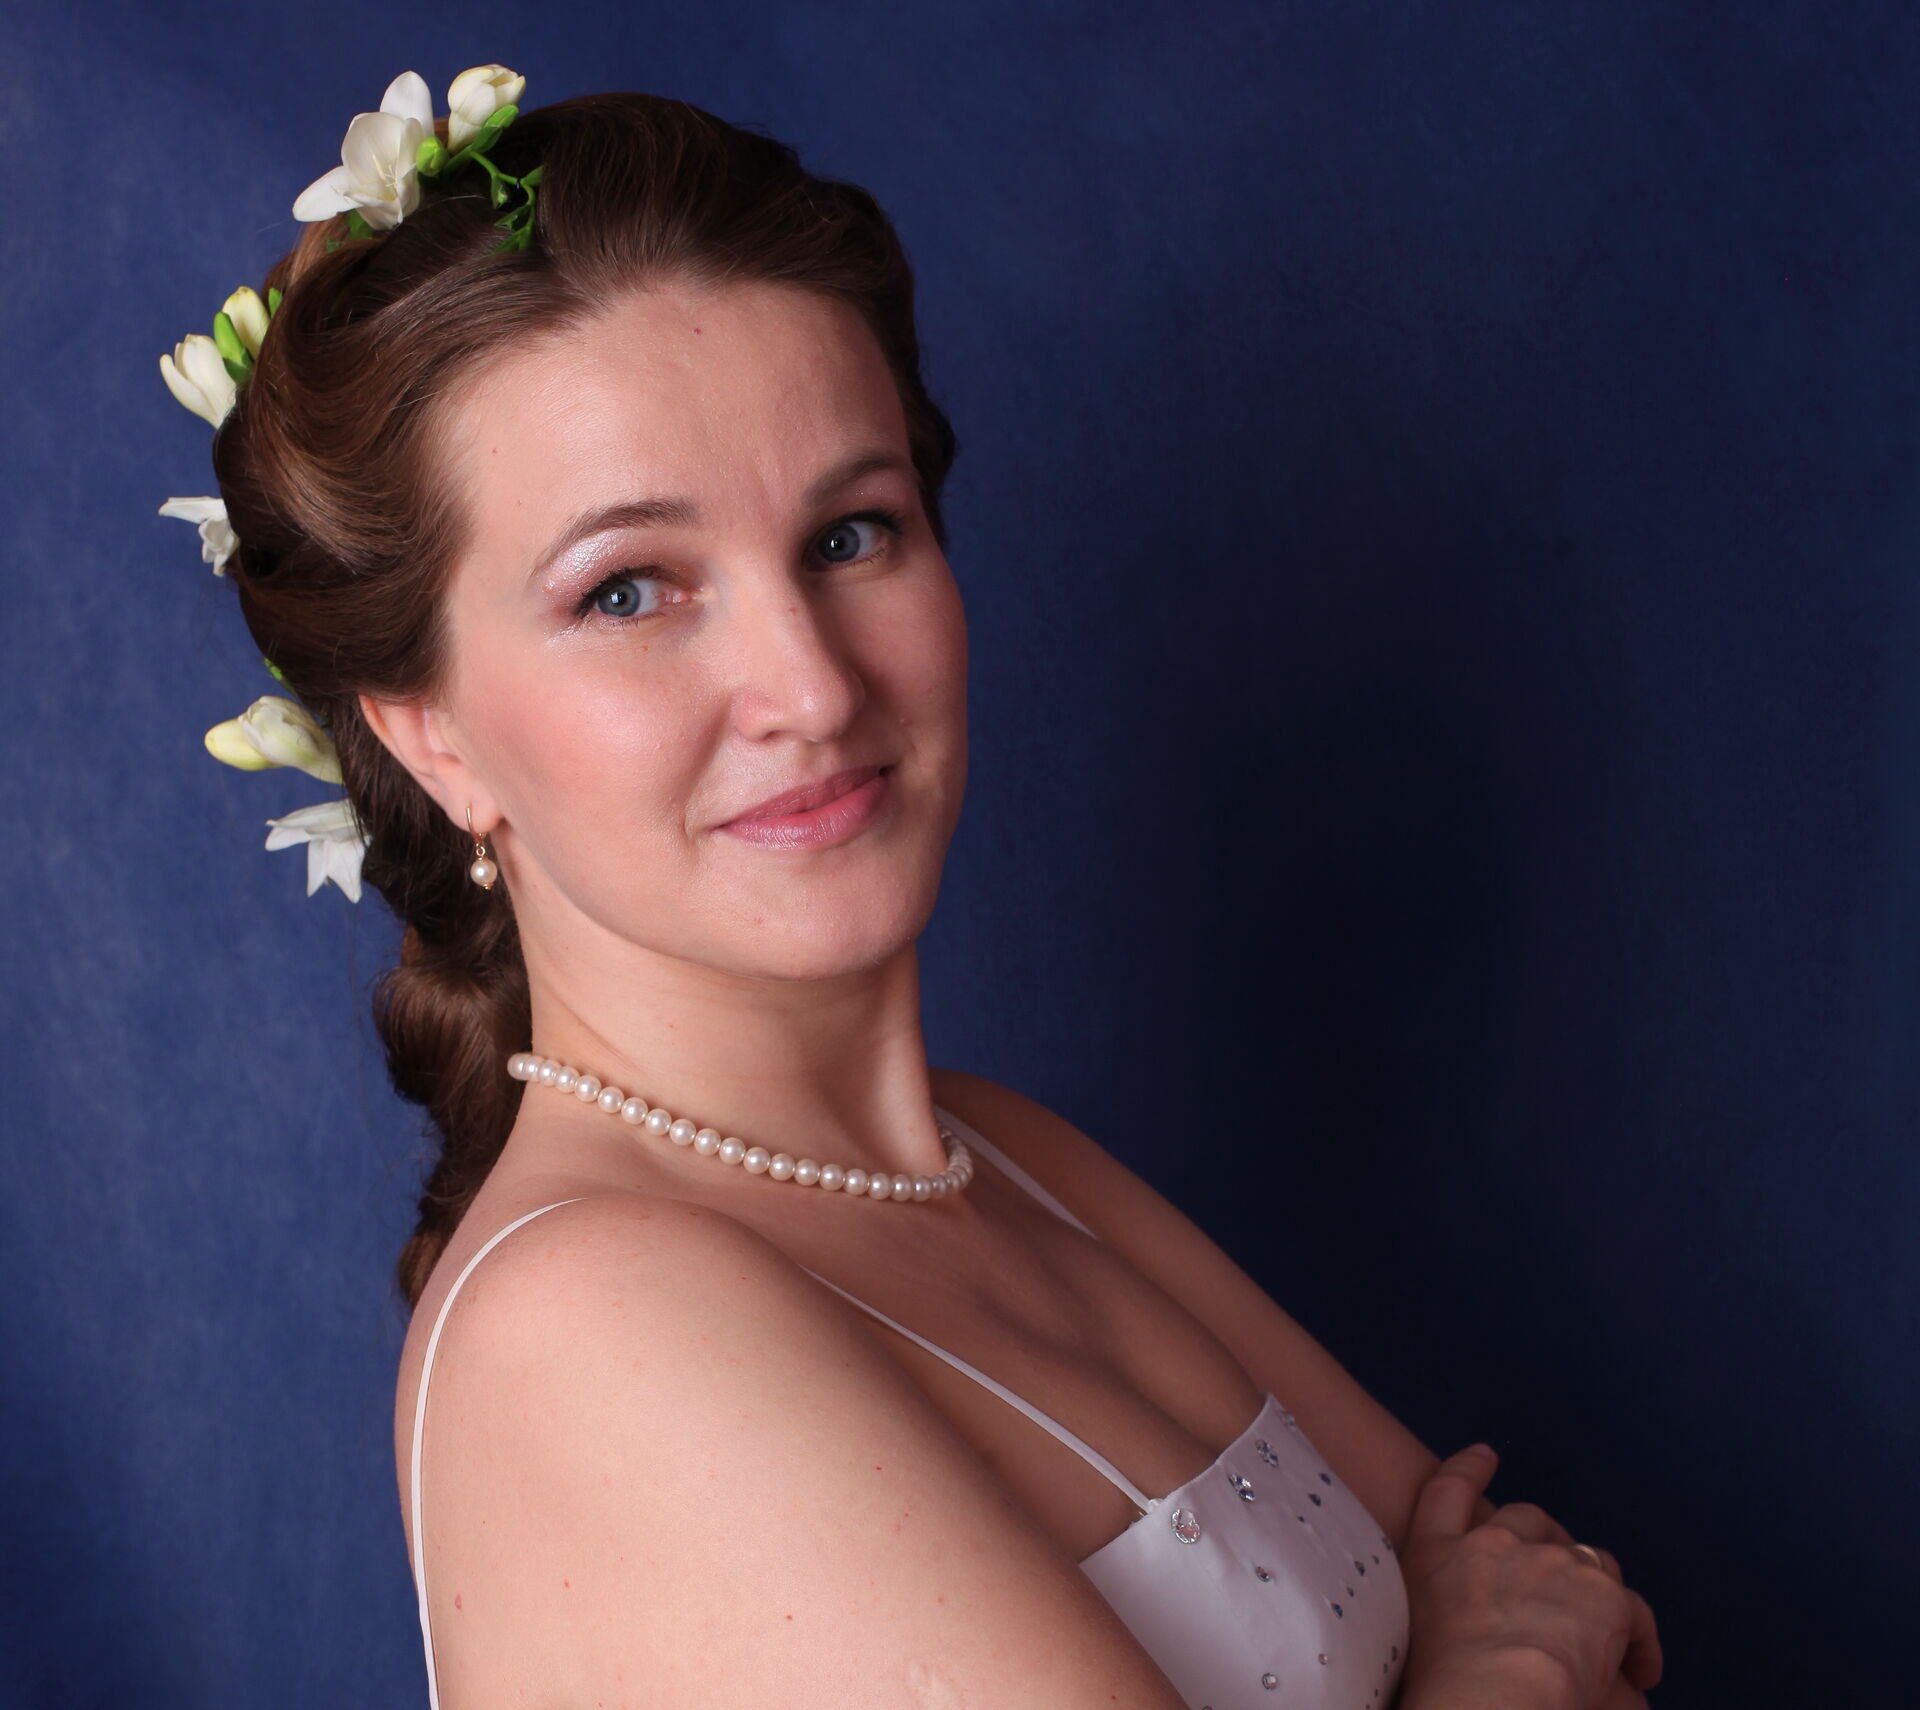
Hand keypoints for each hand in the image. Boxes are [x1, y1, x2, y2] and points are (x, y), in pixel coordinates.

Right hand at [1396, 1444, 1638, 1709]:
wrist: (1488, 1695)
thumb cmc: (1440, 1677)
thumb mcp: (1414, 1622)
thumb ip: (1441, 1596)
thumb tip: (1468, 1617)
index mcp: (1438, 1552)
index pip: (1447, 1491)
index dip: (1468, 1470)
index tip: (1485, 1456)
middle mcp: (1497, 1544)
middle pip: (1528, 1521)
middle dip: (1544, 1539)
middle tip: (1555, 1587)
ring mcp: (1553, 1564)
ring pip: (1587, 1560)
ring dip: (1593, 1588)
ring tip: (1600, 1635)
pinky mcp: (1605, 1598)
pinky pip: (1634, 1612)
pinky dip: (1640, 1642)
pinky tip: (1640, 1672)